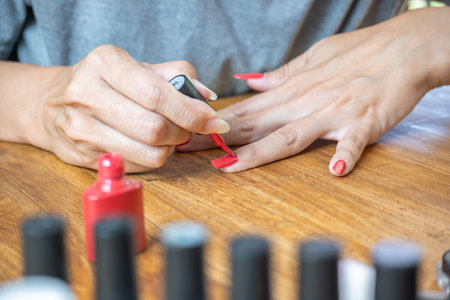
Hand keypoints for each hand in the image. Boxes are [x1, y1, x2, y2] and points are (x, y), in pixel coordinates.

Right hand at [29, 45, 227, 171]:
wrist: (50, 104)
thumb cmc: (104, 83)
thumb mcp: (137, 67)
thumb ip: (175, 76)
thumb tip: (207, 97)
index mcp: (105, 63)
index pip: (158, 95)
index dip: (193, 113)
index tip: (214, 121)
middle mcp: (87, 94)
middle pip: (154, 128)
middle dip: (183, 133)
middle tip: (189, 129)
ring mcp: (81, 128)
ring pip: (148, 153)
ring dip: (170, 148)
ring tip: (168, 136)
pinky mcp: (82, 156)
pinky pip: (136, 166)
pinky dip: (153, 159)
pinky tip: (147, 145)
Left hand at [179, 7, 449, 175]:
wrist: (404, 48)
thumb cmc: (359, 53)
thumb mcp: (313, 59)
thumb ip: (280, 76)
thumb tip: (250, 82)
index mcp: (292, 90)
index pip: (245, 110)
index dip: (214, 124)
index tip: (187, 132)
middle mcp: (304, 103)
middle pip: (255, 125)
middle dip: (217, 140)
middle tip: (185, 150)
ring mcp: (332, 114)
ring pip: (289, 135)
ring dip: (259, 151)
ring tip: (230, 166)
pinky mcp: (363, 122)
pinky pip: (353, 141)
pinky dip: (345, 153)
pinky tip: (335, 170)